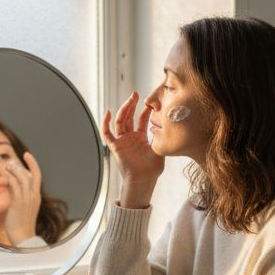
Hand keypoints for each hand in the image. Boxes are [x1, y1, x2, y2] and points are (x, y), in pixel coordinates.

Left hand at [1, 151, 42, 245]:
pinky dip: (8, 177)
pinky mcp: (19, 203)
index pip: (37, 175)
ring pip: (22, 177)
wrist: (24, 238)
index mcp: (36, 197)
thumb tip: (13, 188)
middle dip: (18, 164)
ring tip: (2, 164)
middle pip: (29, 173)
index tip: (27, 154)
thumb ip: (19, 196)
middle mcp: (34, 196)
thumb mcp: (22, 208)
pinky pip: (14, 186)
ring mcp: (27, 199)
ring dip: (12, 169)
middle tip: (7, 159)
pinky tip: (2, 174)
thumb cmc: (22, 226)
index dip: (32, 164)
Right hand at [102, 91, 163, 207]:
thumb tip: (169, 125)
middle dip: (132, 105)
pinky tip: (108, 112)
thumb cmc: (153, 169)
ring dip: (124, 109)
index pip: (141, 120)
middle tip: (136, 94)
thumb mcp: (161, 149)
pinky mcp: (115, 146)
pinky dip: (105, 123)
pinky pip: (107, 133)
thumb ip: (162, 137)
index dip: (145, 110)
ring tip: (130, 99)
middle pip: (129, 117)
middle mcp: (130, 137)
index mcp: (140, 138)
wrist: (143, 180)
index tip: (151, 102)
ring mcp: (122, 141)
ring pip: (120, 121)